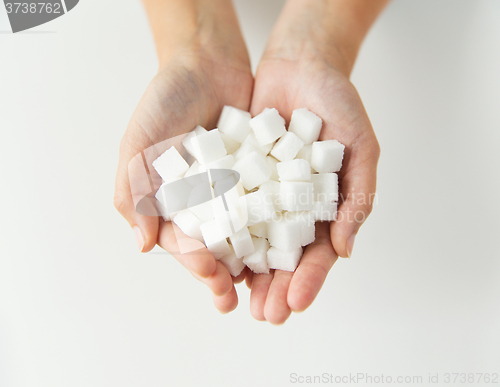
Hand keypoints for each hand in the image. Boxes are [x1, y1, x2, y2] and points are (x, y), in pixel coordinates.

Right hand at [114, 49, 252, 312]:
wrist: (206, 63)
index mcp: (171, 202)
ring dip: (249, 261)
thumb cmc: (165, 101)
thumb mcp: (140, 144)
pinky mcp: (257, 177)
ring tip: (262, 285)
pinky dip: (273, 225)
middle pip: (212, 246)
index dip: (193, 262)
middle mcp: (202, 203)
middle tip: (233, 296)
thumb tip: (142, 244)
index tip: (211, 275)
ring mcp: (231, 192)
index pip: (181, 241)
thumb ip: (134, 191)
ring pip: (241, 234)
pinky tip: (284, 244)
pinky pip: (266, 206)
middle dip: (221, 273)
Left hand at [247, 10, 380, 323]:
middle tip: (265, 315)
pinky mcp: (239, 175)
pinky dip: (225, 232)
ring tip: (239, 298)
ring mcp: (265, 193)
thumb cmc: (339, 104)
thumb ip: (358, 197)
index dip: (310, 279)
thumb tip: (345, 249)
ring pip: (254, 239)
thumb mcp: (361, 148)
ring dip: (248, 271)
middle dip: (276, 286)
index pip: (319, 253)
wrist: (302, 65)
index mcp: (325, 207)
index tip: (295, 303)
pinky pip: (231, 207)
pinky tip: (217, 255)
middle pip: (284, 256)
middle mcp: (293, 207)